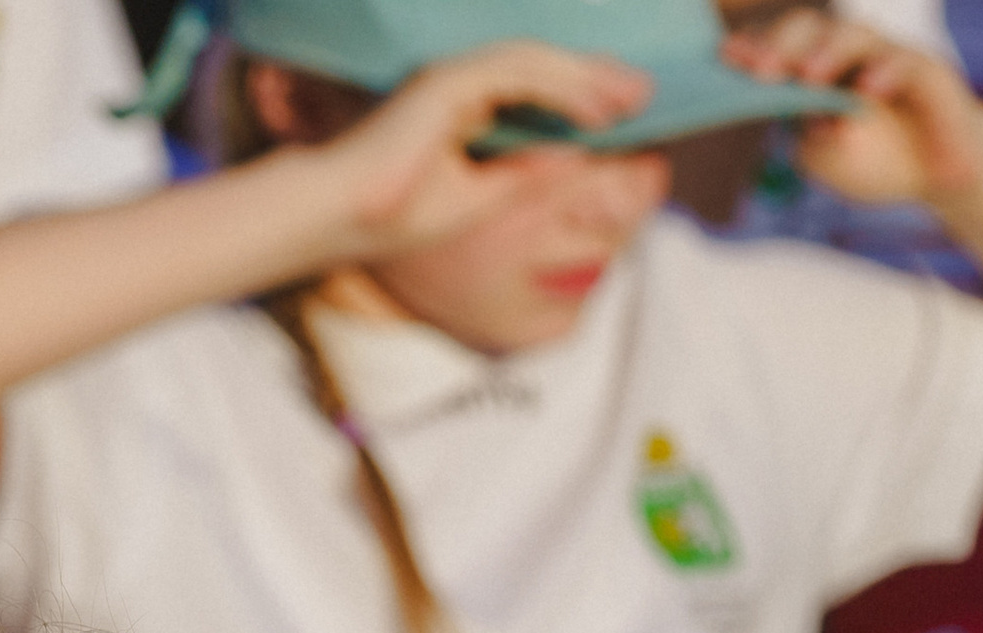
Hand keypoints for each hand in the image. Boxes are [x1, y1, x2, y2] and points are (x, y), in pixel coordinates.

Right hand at [306, 43, 653, 261]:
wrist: (336, 214)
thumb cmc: (392, 215)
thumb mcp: (478, 198)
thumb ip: (522, 174)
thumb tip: (574, 159)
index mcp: (464, 108)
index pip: (536, 92)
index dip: (581, 96)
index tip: (624, 113)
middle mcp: (461, 85)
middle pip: (543, 71)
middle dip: (596, 79)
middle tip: (645, 93)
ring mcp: (454, 79)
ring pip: (537, 66)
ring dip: (589, 80)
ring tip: (632, 99)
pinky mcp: (448, 83)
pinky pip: (518, 73)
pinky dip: (562, 88)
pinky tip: (597, 112)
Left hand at [720, 11, 982, 205]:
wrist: (941, 174)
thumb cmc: (879, 160)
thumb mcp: (832, 160)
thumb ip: (811, 141)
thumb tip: (801, 118)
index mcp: (821, 69)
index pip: (784, 48)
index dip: (757, 51)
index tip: (727, 62)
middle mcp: (853, 53)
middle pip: (814, 30)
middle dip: (784, 47)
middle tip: (760, 72)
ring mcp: (890, 57)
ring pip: (857, 37)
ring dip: (829, 53)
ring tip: (807, 76)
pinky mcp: (931, 74)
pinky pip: (907, 65)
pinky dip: (886, 73)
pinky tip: (867, 89)